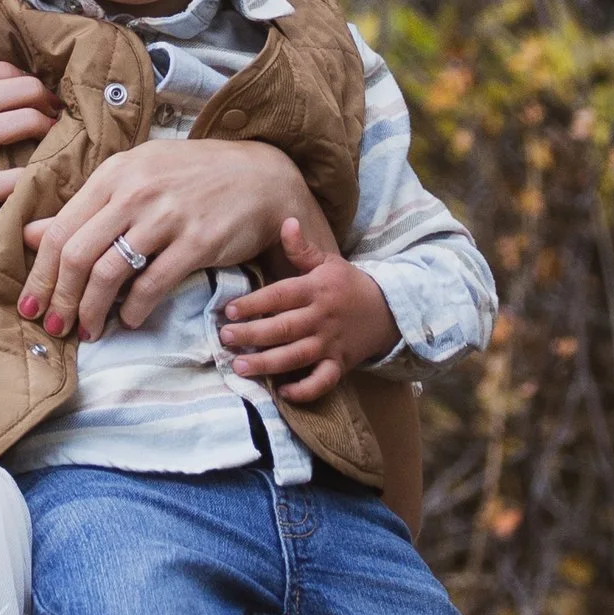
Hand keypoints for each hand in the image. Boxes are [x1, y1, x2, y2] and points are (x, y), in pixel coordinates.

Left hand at [20, 138, 335, 341]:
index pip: (60, 229)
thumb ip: (85, 209)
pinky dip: (134, 309)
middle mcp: (135, 190)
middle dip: (60, 299)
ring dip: (91, 310)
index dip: (40, 274)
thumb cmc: (190, 181)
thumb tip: (29, 235)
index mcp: (114, 174)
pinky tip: (129, 320)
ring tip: (88, 331)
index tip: (30, 305)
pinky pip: (153, 283)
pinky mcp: (198, 240)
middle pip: (77, 254)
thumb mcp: (135, 180)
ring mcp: (167, 215)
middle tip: (55, 327)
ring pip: (109, 272)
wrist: (260, 177)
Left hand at [219, 220, 398, 401]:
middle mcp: (321, 317)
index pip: (280, 296)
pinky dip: (305, 390)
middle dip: (252, 335)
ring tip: (240, 366)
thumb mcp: (327, 262)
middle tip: (225, 338)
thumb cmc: (348, 285)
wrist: (388, 310)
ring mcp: (330, 343)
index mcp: (315, 290)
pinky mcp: (340, 365)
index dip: (254, 303)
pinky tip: (283, 393)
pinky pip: (322, 381)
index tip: (229, 309)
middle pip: (283, 328)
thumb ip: (302, 248)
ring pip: (296, 356)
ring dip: (267, 364)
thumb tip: (286, 221)